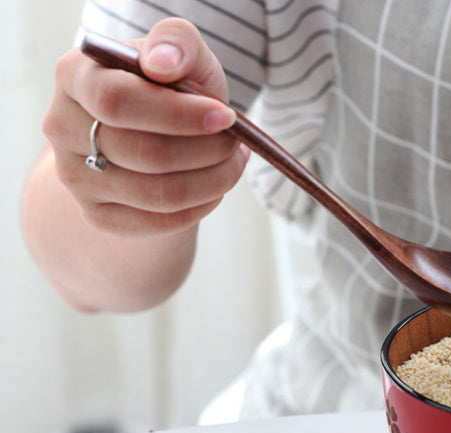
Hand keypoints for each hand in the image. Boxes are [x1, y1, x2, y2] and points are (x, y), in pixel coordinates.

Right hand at [42, 17, 245, 236]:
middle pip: (144, 153)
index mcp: (75, 76)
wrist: (149, 133)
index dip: (179, 114)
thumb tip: (163, 64)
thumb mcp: (180, 55)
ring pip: (158, 194)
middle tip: (236, 142)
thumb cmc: (170, 88)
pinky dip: (201, 205)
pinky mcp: (98, 214)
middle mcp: (62, 127)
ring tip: (233, 161)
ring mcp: (75, 177)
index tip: (226, 117)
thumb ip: (176, 42)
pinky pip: (160, 221)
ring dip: (213, 180)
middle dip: (207, 150)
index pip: (118, 101)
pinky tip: (215, 186)